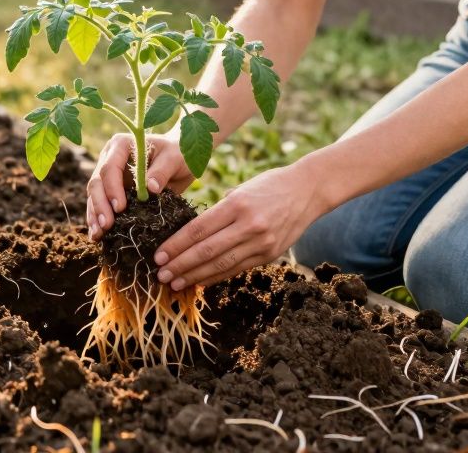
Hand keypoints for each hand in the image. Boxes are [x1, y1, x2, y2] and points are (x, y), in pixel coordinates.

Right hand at [86, 131, 193, 240]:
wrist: (178, 158)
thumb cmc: (177, 154)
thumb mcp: (174, 159)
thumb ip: (162, 171)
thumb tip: (150, 188)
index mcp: (121, 146)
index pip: (110, 167)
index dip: (112, 188)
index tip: (120, 208)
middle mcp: (109, 158)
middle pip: (97, 182)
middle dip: (100, 205)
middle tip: (106, 225)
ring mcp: (109, 175)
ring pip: (94, 195)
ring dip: (95, 215)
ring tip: (98, 235)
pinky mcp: (112, 190)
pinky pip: (100, 205)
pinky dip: (98, 219)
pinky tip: (97, 236)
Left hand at [153, 163, 324, 290]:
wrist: (307, 191)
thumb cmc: (269, 185)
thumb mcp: (241, 189)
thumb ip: (220, 210)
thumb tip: (193, 233)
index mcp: (237, 204)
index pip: (199, 229)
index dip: (177, 245)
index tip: (159, 255)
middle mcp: (249, 225)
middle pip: (207, 250)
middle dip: (180, 265)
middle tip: (161, 274)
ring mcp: (261, 242)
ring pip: (221, 264)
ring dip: (194, 276)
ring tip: (175, 283)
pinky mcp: (269, 254)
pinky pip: (237, 269)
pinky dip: (216, 277)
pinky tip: (199, 282)